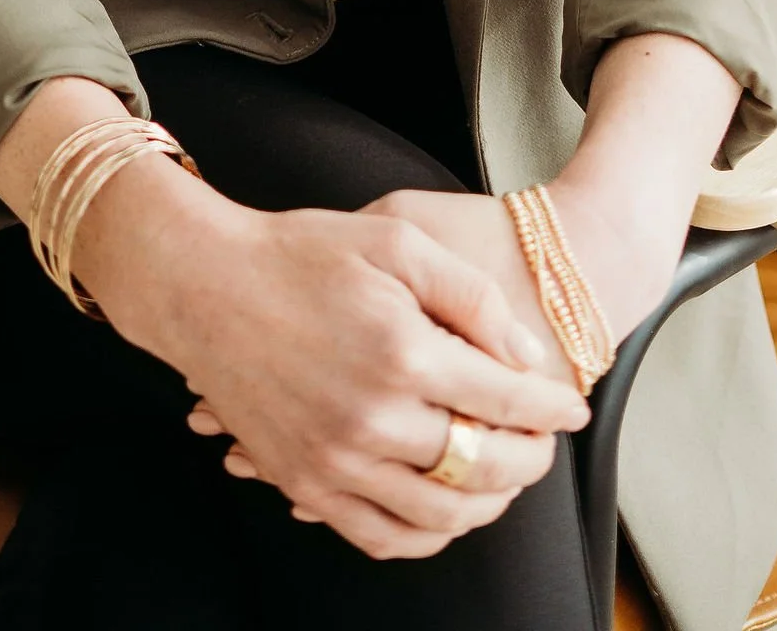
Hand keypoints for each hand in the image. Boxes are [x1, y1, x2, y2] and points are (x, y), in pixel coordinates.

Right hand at [75, 161, 587, 560]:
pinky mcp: (304, 481)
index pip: (508, 402)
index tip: (571, 408)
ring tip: (502, 477)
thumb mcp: (398, 240)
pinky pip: (380, 536)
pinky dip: (425, 535)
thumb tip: (525, 356)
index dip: (552, 409)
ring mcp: (335, 460)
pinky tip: (442, 507)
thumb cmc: (301, 252)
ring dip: (486, 505)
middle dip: (530, 460)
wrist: (204, 285)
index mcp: (404, 353)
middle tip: (543, 443)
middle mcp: (373, 419)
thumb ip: (472, 296)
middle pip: (483, 469)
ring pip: (439, 517)